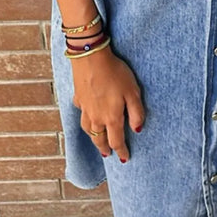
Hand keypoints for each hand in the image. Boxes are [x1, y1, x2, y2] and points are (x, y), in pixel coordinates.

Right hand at [71, 46, 145, 161]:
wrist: (91, 58)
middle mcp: (96, 117)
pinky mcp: (78, 98)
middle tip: (108, 154)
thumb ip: (136, 113)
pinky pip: (82, 113)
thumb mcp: (133, 92)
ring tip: (96, 140)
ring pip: (88, 129)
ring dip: (93, 137)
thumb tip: (137, 130)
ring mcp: (85, 108)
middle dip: (104, 148)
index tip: (124, 158)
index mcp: (111, 118)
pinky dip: (85, 118)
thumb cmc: (115, 74)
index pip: (116, 141)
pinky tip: (87, 115)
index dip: (121, 151)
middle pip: (99, 139)